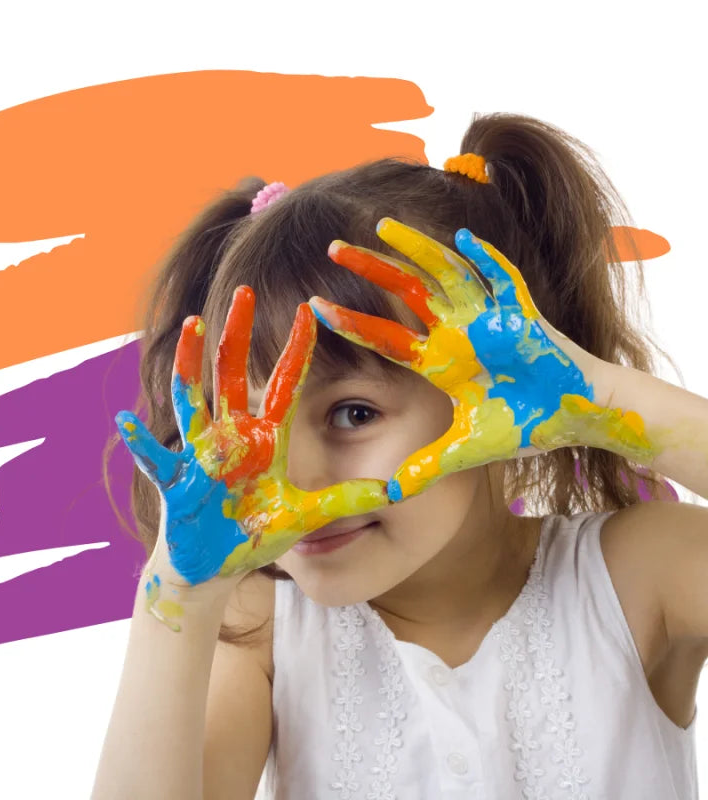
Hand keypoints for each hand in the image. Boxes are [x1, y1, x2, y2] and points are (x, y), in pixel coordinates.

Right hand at [116, 286, 388, 607]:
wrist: (217, 565)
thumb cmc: (256, 533)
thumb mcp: (305, 515)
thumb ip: (344, 500)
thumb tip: (395, 490)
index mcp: (264, 439)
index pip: (283, 385)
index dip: (296, 350)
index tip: (308, 310)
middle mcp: (231, 437)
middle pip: (232, 374)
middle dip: (237, 333)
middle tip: (242, 291)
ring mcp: (201, 455)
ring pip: (193, 398)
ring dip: (191, 362)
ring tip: (191, 325)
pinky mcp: (177, 482)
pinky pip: (156, 459)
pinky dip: (140, 442)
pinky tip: (126, 420)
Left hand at [309, 218, 652, 502]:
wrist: (575, 417)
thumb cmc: (524, 425)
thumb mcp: (466, 449)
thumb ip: (428, 467)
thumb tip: (392, 497)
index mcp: (439, 360)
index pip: (384, 337)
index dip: (351, 323)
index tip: (314, 307)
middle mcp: (456, 332)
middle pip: (405, 291)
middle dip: (371, 268)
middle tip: (332, 248)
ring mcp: (489, 318)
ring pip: (445, 273)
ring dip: (416, 249)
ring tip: (381, 226)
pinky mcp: (525, 313)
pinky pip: (504, 280)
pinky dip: (486, 259)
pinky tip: (464, 238)